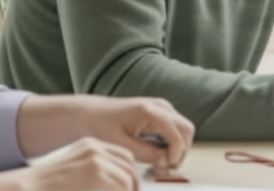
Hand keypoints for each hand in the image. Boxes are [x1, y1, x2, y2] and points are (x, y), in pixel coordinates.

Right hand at [16, 137, 137, 190]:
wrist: (28, 187)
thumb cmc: (46, 185)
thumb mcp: (74, 171)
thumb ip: (94, 173)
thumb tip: (113, 184)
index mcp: (89, 146)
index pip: (122, 155)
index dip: (130, 172)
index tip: (131, 186)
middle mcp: (94, 148)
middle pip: (128, 164)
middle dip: (133, 183)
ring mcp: (96, 159)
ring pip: (127, 178)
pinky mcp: (95, 172)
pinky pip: (121, 186)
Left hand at [18, 95, 193, 170]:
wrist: (86, 114)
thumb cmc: (98, 125)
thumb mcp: (121, 144)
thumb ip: (146, 153)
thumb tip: (165, 162)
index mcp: (150, 111)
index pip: (178, 135)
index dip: (176, 155)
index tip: (166, 167)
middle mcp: (160, 106)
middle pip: (187, 130)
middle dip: (180, 151)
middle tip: (164, 167)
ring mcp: (161, 108)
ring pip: (183, 130)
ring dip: (177, 147)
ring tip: (159, 161)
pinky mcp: (158, 113)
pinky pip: (174, 128)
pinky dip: (171, 142)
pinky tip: (156, 153)